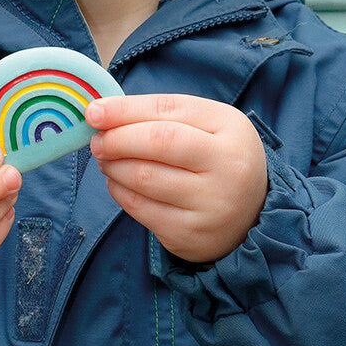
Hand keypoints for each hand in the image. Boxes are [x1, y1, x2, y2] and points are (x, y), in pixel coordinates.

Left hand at [87, 94, 267, 263]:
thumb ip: (160, 114)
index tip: (94, 111)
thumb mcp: (206, 125)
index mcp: (230, 128)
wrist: (252, 214)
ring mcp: (211, 204)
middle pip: (158, 143)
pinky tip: (117, 182)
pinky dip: (119, 191)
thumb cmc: (217, 157)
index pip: (168, 111)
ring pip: (144, 178)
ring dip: (114, 165)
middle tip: (97, 139)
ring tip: (106, 159)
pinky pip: (141, 209)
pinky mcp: (191, 234)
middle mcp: (227, 166)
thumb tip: (103, 112)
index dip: (125, 110)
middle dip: (117, 138)